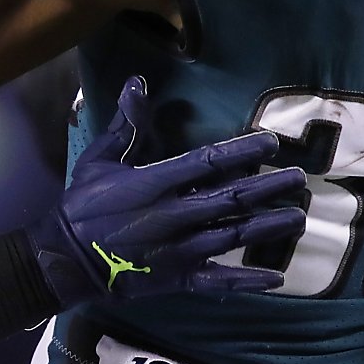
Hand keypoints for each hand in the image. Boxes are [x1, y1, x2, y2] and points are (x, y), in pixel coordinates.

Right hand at [26, 77, 305, 305]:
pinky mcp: (178, 278)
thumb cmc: (81, 206)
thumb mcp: (98, 160)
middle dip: (268, 188)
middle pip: (231, 199)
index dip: (243, 151)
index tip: (272, 144)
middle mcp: (174, 216)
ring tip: (298, 217)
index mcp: (155, 183)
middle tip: (298, 180)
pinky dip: (246, 280)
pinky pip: (218, 281)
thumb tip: (137, 82)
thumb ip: (125, 125)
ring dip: (267, 227)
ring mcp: (179, 251)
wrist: (65, 261)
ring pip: (233, 236)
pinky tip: (275, 278)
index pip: (208, 162)